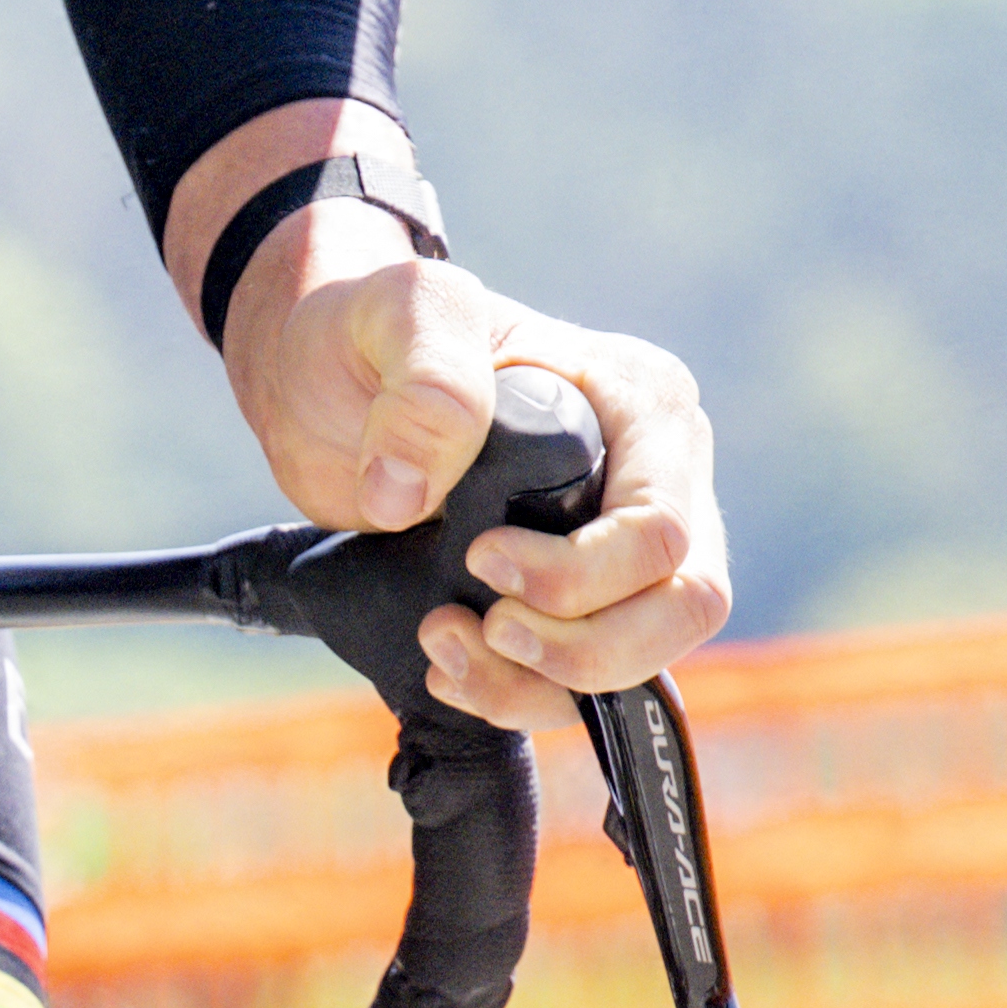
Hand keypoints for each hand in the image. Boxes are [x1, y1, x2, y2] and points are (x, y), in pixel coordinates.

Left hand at [219, 210, 725, 736]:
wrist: (322, 380)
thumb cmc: (373, 327)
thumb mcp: (398, 312)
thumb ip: (427, 382)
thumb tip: (412, 497)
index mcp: (641, 400)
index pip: (663, 526)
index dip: (580, 572)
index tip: (479, 556)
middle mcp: (653, 477)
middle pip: (685, 604)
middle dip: (584, 646)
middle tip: (485, 624)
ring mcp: (619, 547)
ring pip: (646, 658)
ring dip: (546, 681)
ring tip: (444, 642)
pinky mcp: (575, 602)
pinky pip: (583, 682)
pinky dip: (519, 695)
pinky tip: (450, 665)